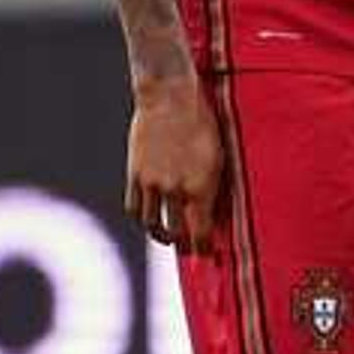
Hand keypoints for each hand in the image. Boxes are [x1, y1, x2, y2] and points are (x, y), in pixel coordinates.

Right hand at [125, 77, 228, 255]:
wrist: (170, 98)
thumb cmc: (204, 123)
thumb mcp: (219, 156)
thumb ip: (213, 186)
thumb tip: (211, 212)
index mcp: (201, 186)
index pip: (200, 232)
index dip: (203, 248)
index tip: (207, 255)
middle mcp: (175, 189)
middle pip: (175, 232)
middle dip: (183, 245)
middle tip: (188, 249)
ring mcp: (152, 183)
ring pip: (151, 224)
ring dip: (161, 234)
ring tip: (169, 236)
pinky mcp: (135, 174)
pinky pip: (135, 208)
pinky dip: (142, 218)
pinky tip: (150, 217)